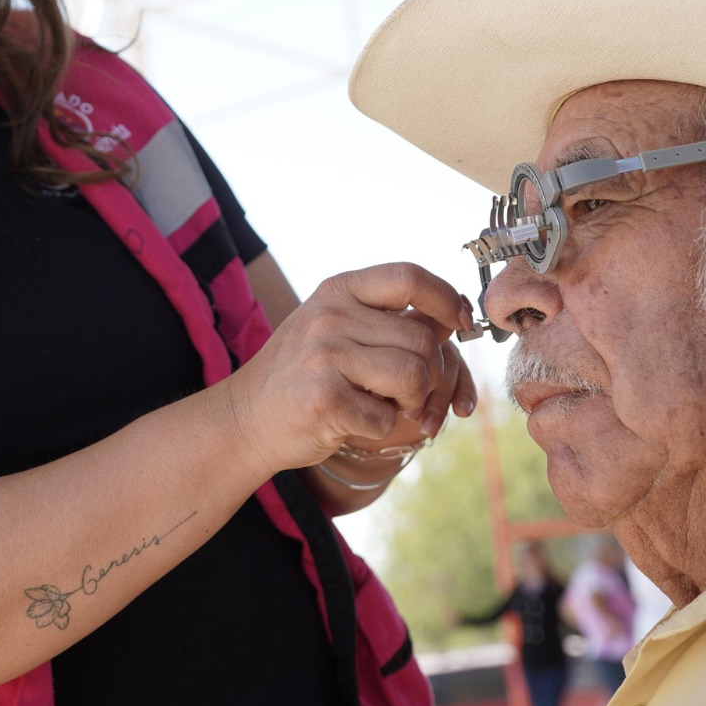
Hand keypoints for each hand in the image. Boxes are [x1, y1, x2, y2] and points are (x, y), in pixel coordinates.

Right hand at [220, 263, 474, 476]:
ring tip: (387, 407)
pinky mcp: (323, 399)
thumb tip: (456, 319)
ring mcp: (324, 355)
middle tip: (413, 395)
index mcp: (339, 290)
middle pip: (424, 339)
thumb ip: (388, 320)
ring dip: (413, 403)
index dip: (447, 299)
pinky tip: (356, 423)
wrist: (244, 418)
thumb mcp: (336, 328)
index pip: (409, 277)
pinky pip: (387, 417)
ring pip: (415, 376)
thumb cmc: (304, 375)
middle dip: (432, 375)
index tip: (461, 322)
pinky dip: (382, 428)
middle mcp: (330, 315)